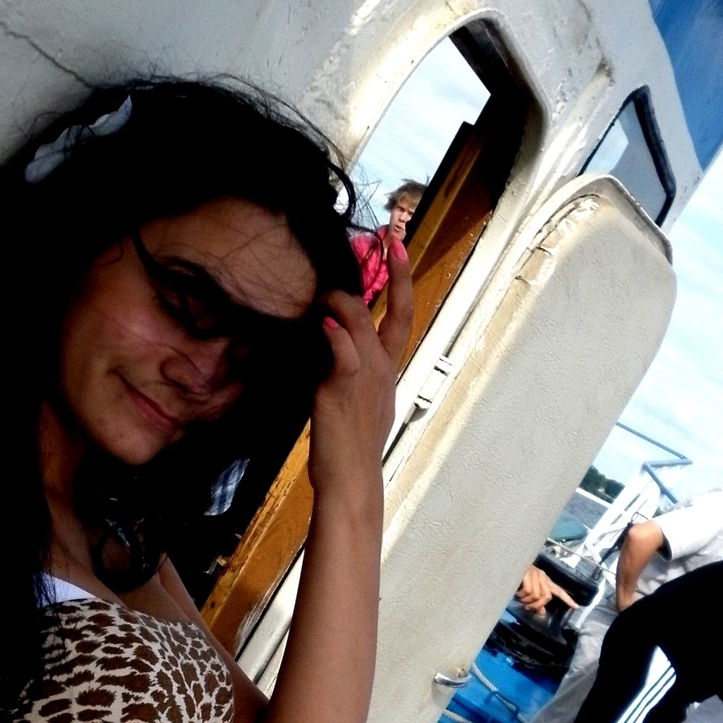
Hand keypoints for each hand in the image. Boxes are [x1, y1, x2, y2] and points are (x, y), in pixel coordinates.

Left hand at [307, 238, 414, 504]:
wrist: (349, 478)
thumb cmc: (349, 445)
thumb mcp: (357, 401)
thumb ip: (349, 370)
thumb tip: (330, 344)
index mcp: (388, 370)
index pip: (402, 316)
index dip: (402, 280)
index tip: (398, 247)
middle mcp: (382, 368)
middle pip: (391, 311)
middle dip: (389, 272)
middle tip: (372, 243)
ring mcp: (365, 376)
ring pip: (359, 322)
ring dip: (338, 301)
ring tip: (321, 298)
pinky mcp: (341, 386)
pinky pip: (342, 350)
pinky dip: (333, 332)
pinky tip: (321, 322)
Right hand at [516, 566, 576, 614]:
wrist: (508, 565)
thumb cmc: (517, 579)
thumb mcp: (528, 592)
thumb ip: (536, 602)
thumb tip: (542, 613)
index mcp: (545, 581)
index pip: (558, 591)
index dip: (567, 599)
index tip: (575, 606)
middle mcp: (542, 576)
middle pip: (547, 597)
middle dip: (537, 605)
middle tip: (528, 608)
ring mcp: (535, 574)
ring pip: (536, 595)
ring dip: (526, 601)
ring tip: (519, 598)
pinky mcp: (527, 573)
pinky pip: (528, 591)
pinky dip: (521, 596)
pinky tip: (517, 593)